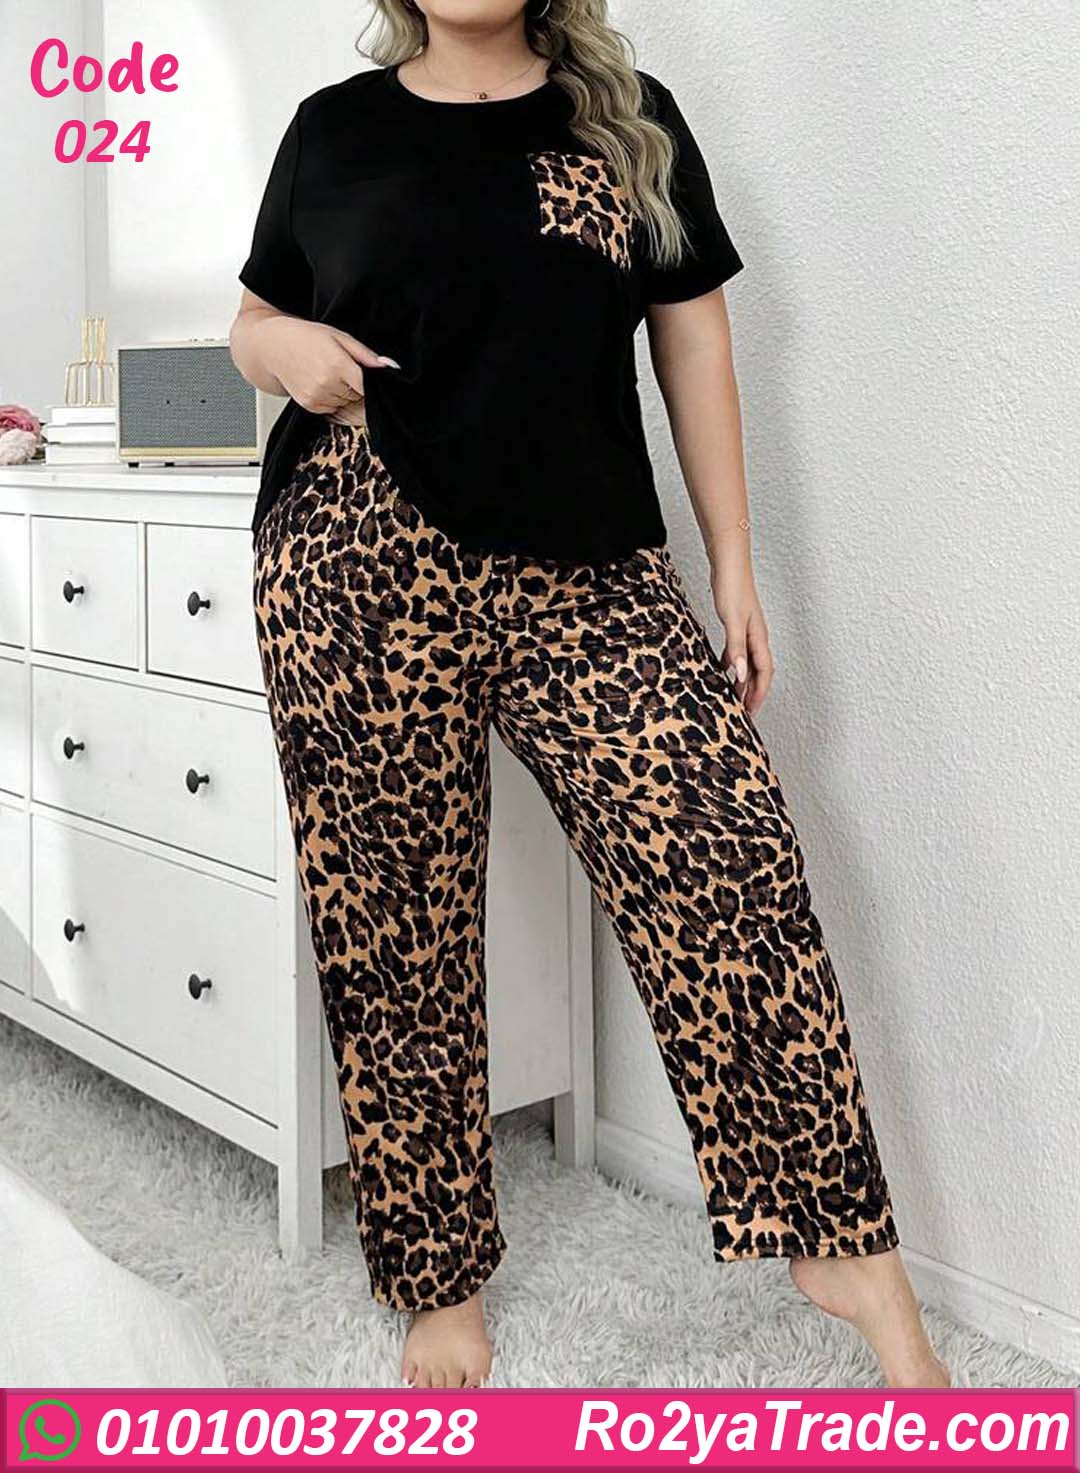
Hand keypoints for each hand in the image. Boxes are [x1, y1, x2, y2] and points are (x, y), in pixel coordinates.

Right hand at [255, 316, 398, 418]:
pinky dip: (332, 399)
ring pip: (346, 403)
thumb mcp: (339, 336)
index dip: (370, 383)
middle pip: (358, 396)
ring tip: (329, 373)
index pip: (368, 387)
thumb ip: (366, 354)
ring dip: (344, 393)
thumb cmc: (307, 337)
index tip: (368, 377)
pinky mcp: (310, 406)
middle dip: (355, 385)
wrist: (273, 346)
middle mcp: (327, 384)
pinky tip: (322, 382)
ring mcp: (317, 397)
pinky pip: (333, 409)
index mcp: (338, 365)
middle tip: (341, 367)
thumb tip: (390, 367)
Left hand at [710, 543, 774, 715]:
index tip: (752, 710)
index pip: (764, 672)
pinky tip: (723, 668)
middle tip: (744, 710)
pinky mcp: (737, 624)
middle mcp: (756, 636)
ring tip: (734, 695)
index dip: (759, 693)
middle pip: (759, 671)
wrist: (729, 564)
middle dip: (753, 691)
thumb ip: (736, 648)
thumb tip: (739, 675)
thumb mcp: (732, 621)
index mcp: (758, 637)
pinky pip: (738, 651)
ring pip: (749, 662)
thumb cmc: (732, 587)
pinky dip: (733, 663)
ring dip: (743, 679)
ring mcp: (747, 630)